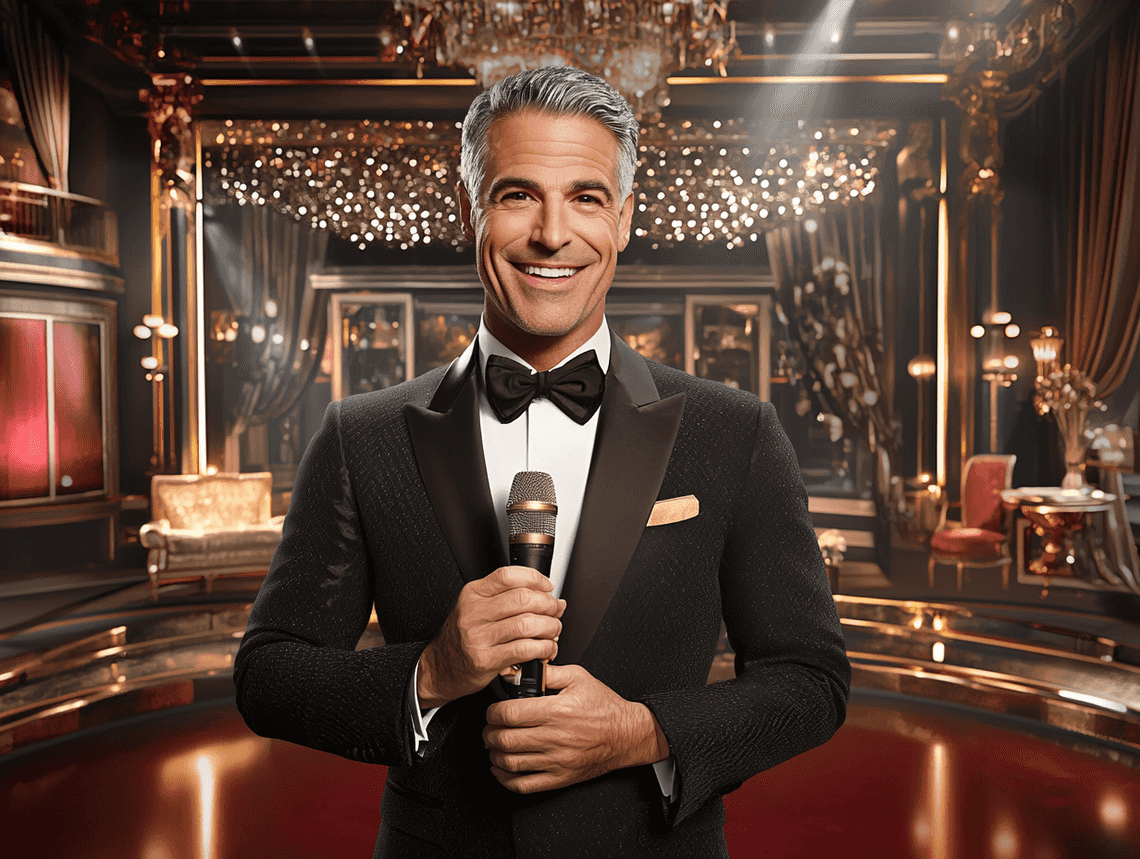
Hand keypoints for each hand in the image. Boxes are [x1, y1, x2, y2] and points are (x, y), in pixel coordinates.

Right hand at [417, 566, 564, 708]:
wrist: (441, 668)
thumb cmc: (463, 638)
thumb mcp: (477, 608)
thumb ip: (507, 598)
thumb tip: (548, 595)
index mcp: (473, 594)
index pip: (508, 576)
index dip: (535, 579)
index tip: (548, 587)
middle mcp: (474, 612)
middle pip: (522, 599)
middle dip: (548, 605)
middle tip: (556, 611)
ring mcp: (479, 636)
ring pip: (527, 624)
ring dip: (550, 627)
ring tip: (553, 631)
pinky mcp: (486, 660)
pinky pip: (524, 649)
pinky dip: (543, 648)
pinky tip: (546, 648)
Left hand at [483, 664, 669, 793]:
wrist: (626, 734)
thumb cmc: (604, 706)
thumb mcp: (577, 677)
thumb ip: (546, 673)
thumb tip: (518, 672)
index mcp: (556, 711)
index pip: (509, 714)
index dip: (492, 712)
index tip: (492, 711)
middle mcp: (555, 737)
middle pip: (504, 740)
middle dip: (489, 733)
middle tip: (489, 728)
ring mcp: (557, 761)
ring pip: (510, 763)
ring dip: (494, 754)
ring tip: (494, 745)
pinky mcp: (560, 778)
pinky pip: (524, 785)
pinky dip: (505, 779)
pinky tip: (502, 769)